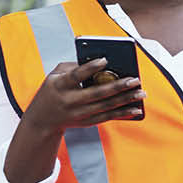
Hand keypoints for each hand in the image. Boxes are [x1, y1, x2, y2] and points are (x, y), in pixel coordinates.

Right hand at [22, 58, 144, 132]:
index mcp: (59, 85)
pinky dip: (123, 113)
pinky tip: (136, 109)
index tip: (105, 60)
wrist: (42, 120)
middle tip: (135, 80)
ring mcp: (78, 114)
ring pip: (105, 107)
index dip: (90, 68)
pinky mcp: (86, 122)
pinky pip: (107, 117)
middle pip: (96, 93)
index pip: (75, 76)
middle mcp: (69, 101)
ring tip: (140, 93)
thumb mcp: (54, 75)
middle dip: (118, 86)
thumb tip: (101, 64)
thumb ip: (74, 66)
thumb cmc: (52, 90)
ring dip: (125, 100)